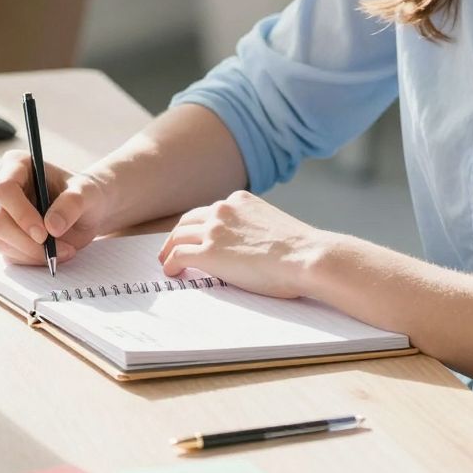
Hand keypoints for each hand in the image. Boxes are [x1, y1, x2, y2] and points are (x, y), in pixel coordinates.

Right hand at [0, 151, 115, 265]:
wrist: (86, 212)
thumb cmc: (84, 194)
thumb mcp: (88, 193)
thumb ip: (72, 204)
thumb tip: (52, 227)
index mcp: (16, 164)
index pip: (3, 189)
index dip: (20, 213)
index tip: (44, 234)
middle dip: (26, 241)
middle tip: (54, 249)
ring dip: (33, 253)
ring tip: (65, 250)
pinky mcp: (2, 235)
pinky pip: (9, 254)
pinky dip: (33, 259)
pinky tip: (55, 252)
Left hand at [158, 190, 330, 299]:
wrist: (305, 256)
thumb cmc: (299, 250)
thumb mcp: (273, 225)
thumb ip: (254, 228)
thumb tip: (250, 248)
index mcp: (240, 200)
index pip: (209, 211)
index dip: (198, 226)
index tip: (195, 237)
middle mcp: (223, 209)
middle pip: (187, 221)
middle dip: (178, 235)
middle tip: (172, 249)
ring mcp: (214, 230)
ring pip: (177, 237)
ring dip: (169, 250)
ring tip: (167, 262)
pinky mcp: (208, 252)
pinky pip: (178, 256)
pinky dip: (170, 264)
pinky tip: (171, 273)